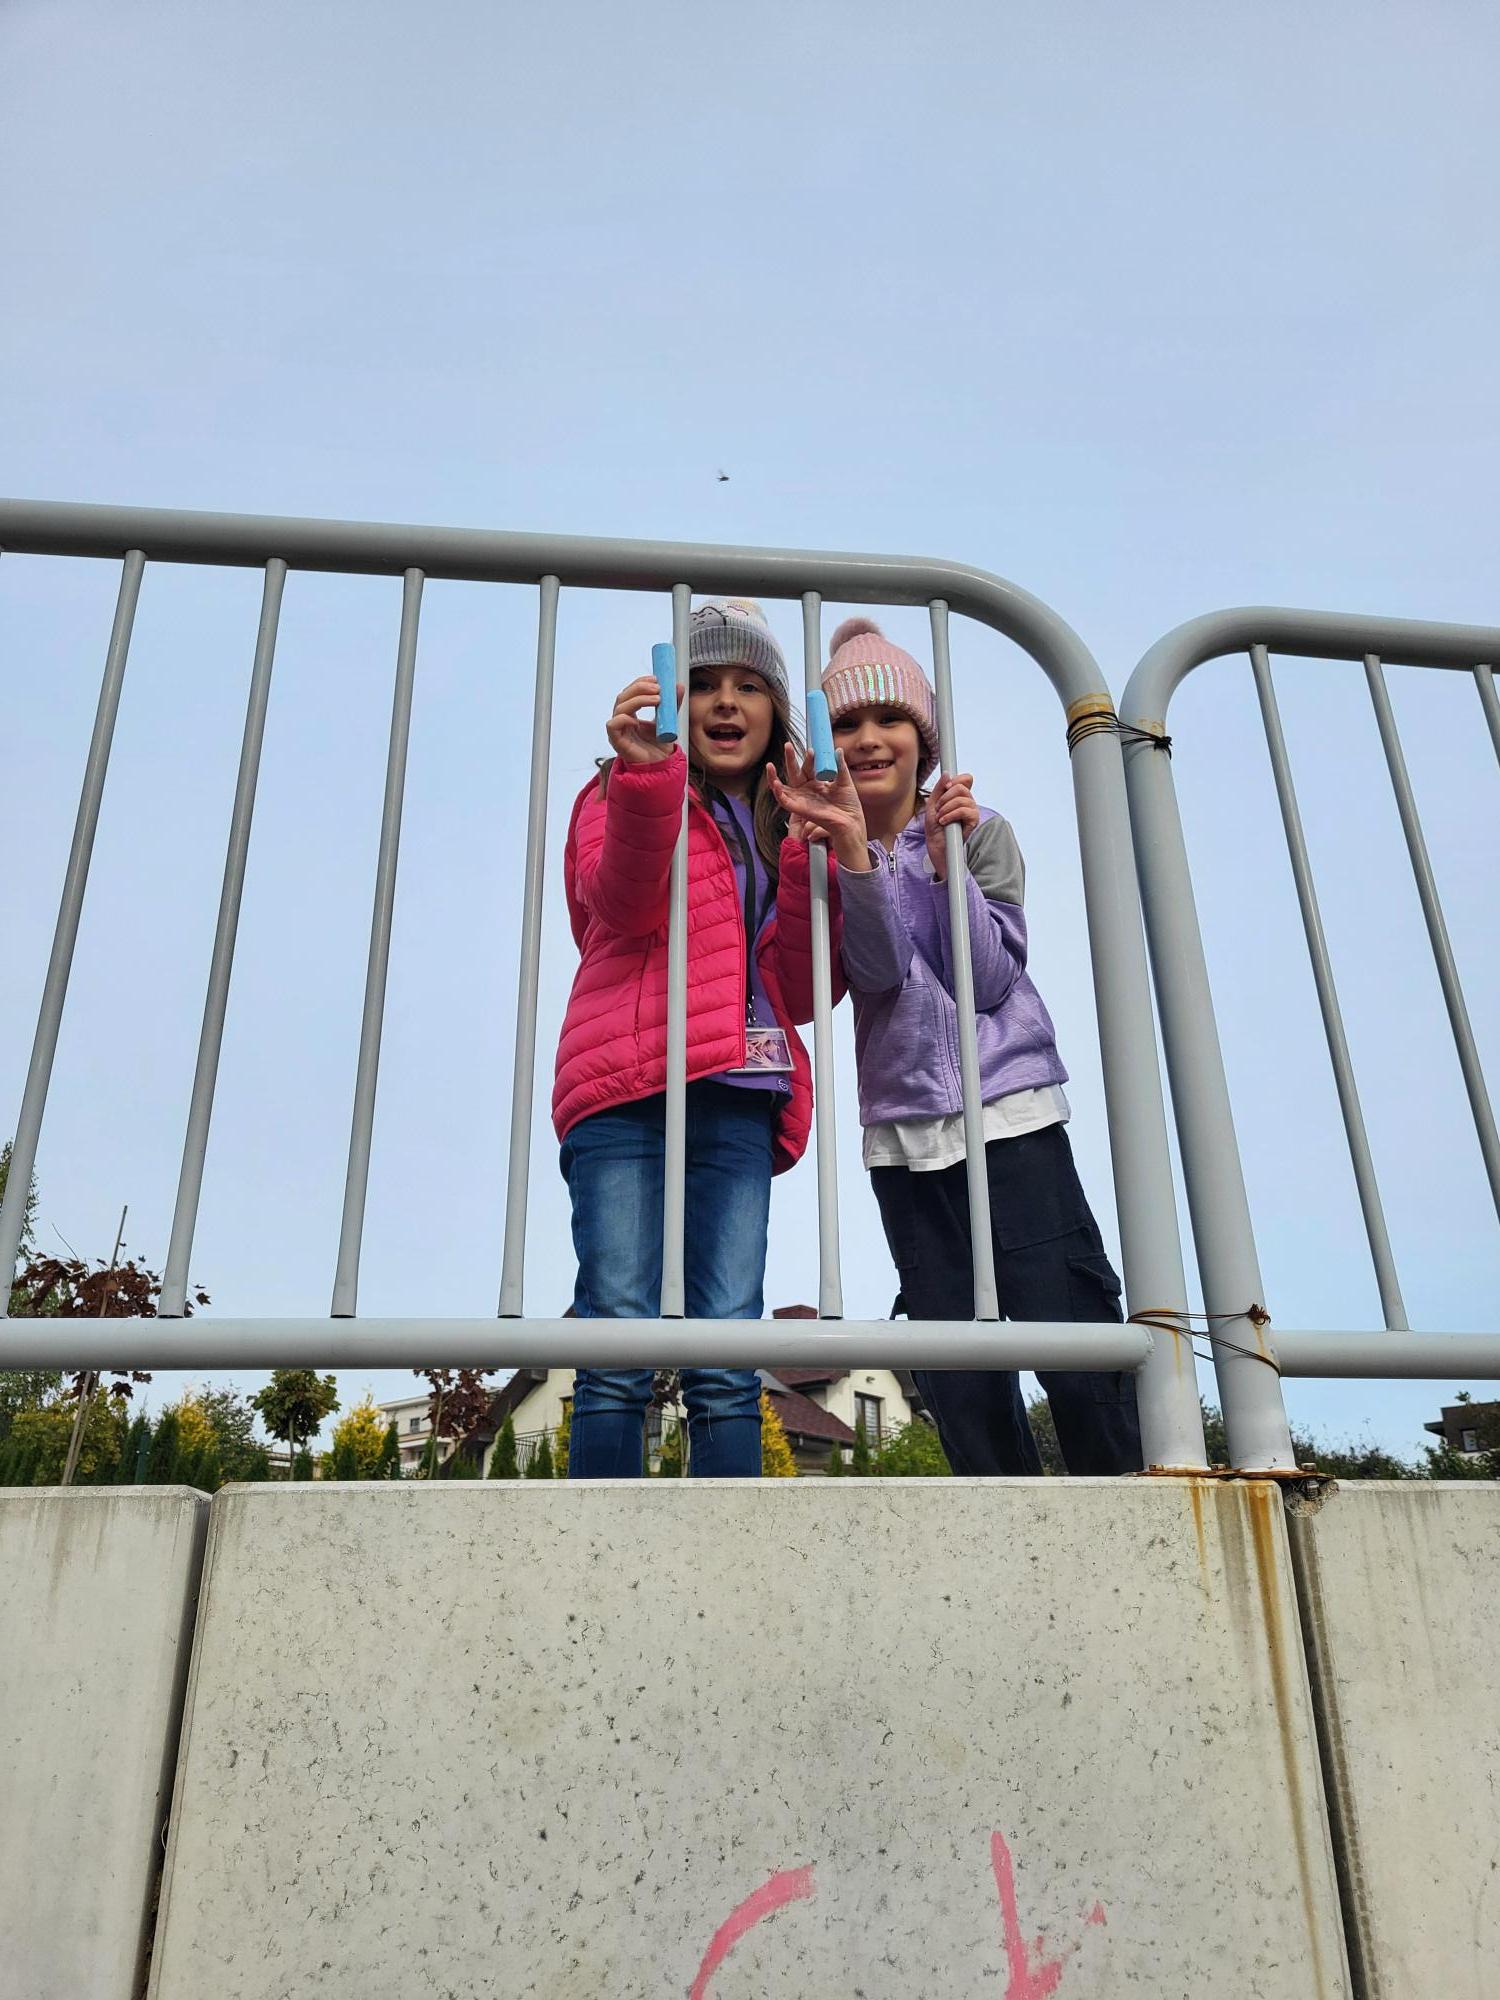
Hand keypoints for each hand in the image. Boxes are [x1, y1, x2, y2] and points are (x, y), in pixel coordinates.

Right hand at [605, 675, 682, 766]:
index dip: (640, 682)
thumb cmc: (659, 746)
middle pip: (623, 696)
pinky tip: (638, 719)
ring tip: (657, 700)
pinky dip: (624, 718)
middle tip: (658, 688)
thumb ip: (672, 704)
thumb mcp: (669, 720)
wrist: (660, 766)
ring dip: (638, 699)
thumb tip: (678, 686)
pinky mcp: (617, 741)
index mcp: (631, 713)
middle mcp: (622, 720)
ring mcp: (619, 730)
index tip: (655, 679)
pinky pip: (612, 725)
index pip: (630, 692)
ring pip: (620, 707)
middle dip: (640, 688)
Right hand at [766, 744, 870, 868]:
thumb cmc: (848, 805)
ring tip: (769, 765)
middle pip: (794, 772)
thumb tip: (838, 750)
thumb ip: (840, 765)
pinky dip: (778, 793)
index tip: (811, 749)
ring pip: (783, 787)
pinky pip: (784, 801)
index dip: (808, 758)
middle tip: (788, 745)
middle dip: (790, 759)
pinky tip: (775, 783)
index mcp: (817, 783)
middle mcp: (807, 790)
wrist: (850, 821)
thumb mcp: (844, 781)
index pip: (809, 767)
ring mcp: (802, 799)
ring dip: (774, 777)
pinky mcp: (799, 809)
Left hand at [924, 772, 978, 878]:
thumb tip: (947, 773)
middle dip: (945, 796)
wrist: (936, 844)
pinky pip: (965, 810)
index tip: (945, 788)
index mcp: (960, 796)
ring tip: (940, 817)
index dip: (957, 779)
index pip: (966, 779)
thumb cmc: (935, 826)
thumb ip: (939, 789)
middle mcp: (968, 801)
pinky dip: (951, 814)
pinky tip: (944, 821)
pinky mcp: (973, 822)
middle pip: (962, 786)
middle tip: (938, 808)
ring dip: (946, 807)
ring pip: (963, 798)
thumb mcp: (932, 804)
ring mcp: (972, 811)